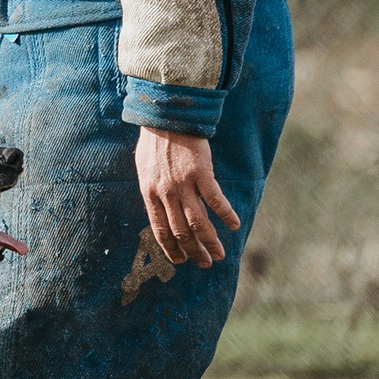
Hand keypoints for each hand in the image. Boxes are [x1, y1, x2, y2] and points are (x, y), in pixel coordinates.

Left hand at [137, 127, 240, 266]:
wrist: (165, 115)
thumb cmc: (154, 139)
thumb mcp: (144, 167)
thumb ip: (152, 189)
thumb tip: (158, 206)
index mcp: (150, 193)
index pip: (160, 230)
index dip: (171, 248)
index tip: (180, 260)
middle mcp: (166, 193)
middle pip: (181, 231)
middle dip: (194, 251)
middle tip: (205, 263)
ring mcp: (183, 184)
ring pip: (198, 223)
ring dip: (210, 242)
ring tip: (220, 254)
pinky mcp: (201, 173)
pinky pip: (215, 200)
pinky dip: (226, 215)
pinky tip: (234, 225)